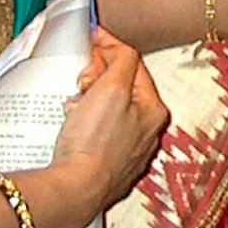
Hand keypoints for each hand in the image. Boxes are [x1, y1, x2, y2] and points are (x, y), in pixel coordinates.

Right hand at [46, 26, 167, 227]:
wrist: (75, 189)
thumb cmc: (95, 140)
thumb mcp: (112, 87)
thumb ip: (120, 59)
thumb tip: (115, 46)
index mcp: (154, 110)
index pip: (133, 65)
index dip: (109, 48)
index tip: (92, 38)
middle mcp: (147, 132)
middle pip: (120, 87)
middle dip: (96, 80)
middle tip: (81, 84)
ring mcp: (128, 152)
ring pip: (105, 110)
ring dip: (87, 103)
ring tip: (74, 110)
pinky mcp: (107, 166)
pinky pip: (95, 132)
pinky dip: (83, 124)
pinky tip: (72, 129)